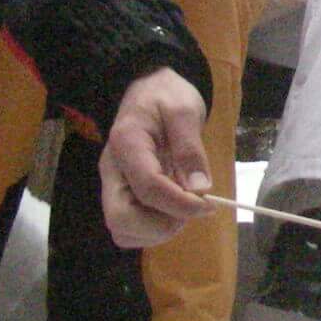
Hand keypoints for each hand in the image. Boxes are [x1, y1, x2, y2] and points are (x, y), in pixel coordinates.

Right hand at [100, 67, 214, 249]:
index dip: (180, 204)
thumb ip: (190, 148)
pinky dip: (152, 230)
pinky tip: (172, 210)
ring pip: (123, 230)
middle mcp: (112, 171)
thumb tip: (200, 189)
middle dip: (162, 225)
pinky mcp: (122, 195)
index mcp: (127, 144)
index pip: (148, 187)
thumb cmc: (167, 96)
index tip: (209, 205)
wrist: (149, 90)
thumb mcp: (185, 111)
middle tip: (191, 209)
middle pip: (122, 219)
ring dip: (158, 230)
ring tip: (184, 208)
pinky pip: (129, 228)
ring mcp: (114, 186)